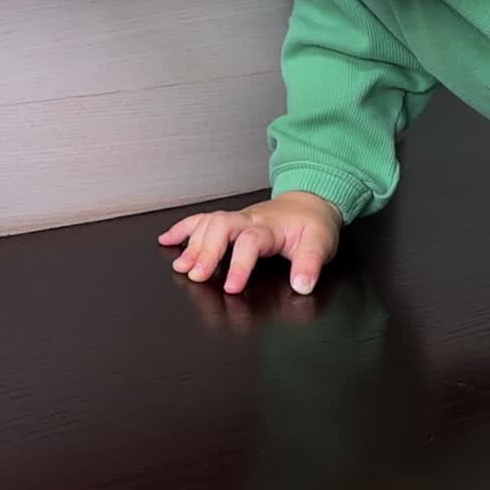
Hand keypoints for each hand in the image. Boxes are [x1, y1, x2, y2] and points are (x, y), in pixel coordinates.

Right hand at [158, 191, 341, 295]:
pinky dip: (183, 229)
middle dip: (205, 251)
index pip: (250, 241)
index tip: (232, 288)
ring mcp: (238, 218)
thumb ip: (311, 264)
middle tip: (196, 275)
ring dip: (192, 244)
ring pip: (209, 223)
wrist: (310, 202)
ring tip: (181, 266)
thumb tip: (301, 285)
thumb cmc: (312, 224)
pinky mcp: (231, 221)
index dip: (239, 264)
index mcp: (270, 227)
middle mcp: (250, 219)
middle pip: (221, 226)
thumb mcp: (321, 244)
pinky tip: (167, 240)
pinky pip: (202, 220)